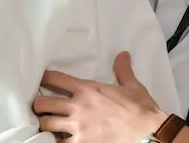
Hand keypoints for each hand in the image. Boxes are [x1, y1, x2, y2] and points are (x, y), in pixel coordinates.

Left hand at [33, 52, 167, 142]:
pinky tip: (60, 139)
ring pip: (46, 125)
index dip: (45, 79)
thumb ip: (122, 69)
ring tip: (50, 125)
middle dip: (40, 106)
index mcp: (87, 89)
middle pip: (42, 104)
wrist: (147, 132)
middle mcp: (78, 106)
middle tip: (44, 108)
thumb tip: (123, 54)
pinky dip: (57, 141)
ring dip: (46, 125)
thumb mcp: (131, 85)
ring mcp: (77, 127)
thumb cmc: (139, 108)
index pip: (54, 79)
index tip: (43, 81)